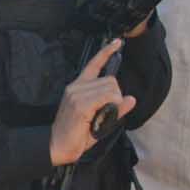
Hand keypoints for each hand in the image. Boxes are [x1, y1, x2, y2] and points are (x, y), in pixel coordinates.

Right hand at [50, 40, 133, 166]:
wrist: (57, 146)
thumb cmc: (75, 135)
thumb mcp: (99, 120)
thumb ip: (116, 108)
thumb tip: (132, 99)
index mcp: (77, 87)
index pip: (93, 65)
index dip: (106, 53)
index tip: (117, 42)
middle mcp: (76, 87)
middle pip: (110, 80)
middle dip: (116, 95)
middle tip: (108, 112)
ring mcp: (77, 95)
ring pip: (111, 88)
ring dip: (114, 103)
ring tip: (103, 116)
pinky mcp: (80, 105)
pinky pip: (107, 98)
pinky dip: (112, 106)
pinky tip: (103, 115)